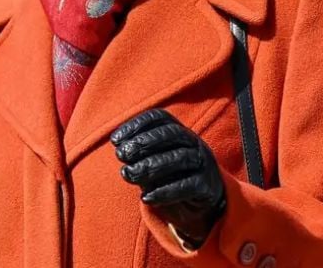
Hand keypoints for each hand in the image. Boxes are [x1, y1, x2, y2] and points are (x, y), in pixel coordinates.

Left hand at [111, 108, 225, 249]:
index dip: (136, 125)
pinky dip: (165, 192)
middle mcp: (193, 142)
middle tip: (121, 155)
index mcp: (179, 130)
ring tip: (128, 175)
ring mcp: (203, 162)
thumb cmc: (170, 177)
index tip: (115, 140)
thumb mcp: (153, 162)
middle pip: (171, 134)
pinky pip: (188, 186)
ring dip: (150, 166)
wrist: (200, 204)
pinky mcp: (207, 185)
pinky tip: (146, 198)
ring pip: (179, 158)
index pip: (159, 118)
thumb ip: (139, 155)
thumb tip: (120, 149)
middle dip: (143, 143)